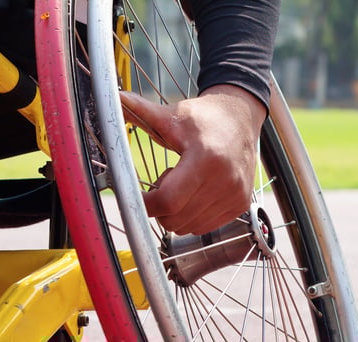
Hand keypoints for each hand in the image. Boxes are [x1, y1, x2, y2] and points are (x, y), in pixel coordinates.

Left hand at [120, 85, 266, 235]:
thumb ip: (143, 112)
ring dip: (176, 212)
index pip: (168, 200)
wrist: (241, 119)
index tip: (134, 195)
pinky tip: (196, 192)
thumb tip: (116, 98)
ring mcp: (234, 196)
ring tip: (183, 184)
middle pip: (174, 218)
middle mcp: (224, 181)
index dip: (145, 203)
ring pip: (187, 227)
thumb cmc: (205, 118)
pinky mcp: (240, 205)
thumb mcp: (174, 115)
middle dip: (159, 207)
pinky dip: (191, 216)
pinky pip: (203, 227)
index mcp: (205, 159)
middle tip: (164, 181)